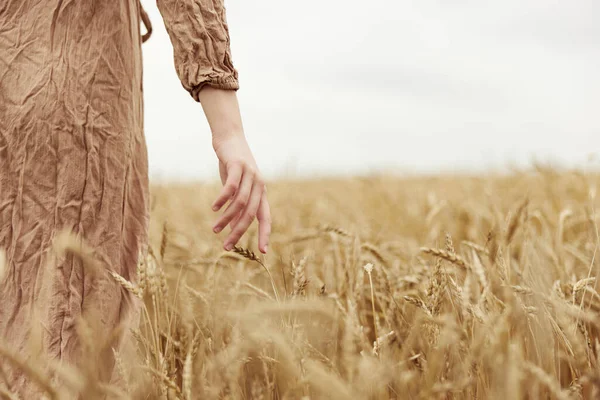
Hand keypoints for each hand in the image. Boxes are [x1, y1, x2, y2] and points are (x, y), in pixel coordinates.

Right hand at [211, 135, 270, 252]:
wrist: (229, 138)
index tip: (263, 252)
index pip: (266, 217)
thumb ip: (237, 208)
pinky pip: (231, 187)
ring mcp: (250, 174)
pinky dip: (223, 199)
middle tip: (227, 247)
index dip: (265, 234)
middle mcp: (259, 185)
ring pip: (240, 203)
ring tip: (215, 229)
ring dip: (227, 218)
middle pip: (251, 214)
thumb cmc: (233, 167)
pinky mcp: (238, 165)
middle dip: (239, 232)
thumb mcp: (236, 190)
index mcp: (261, 193)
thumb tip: (234, 228)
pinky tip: (214, 208)